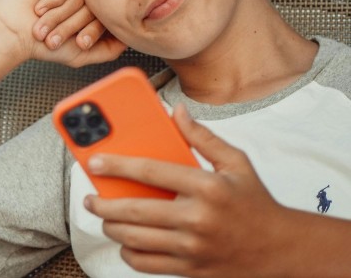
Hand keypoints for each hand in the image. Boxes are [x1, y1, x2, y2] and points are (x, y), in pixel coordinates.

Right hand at [0, 0, 124, 67]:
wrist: (12, 35)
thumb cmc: (41, 44)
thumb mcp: (81, 53)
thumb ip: (109, 49)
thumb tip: (130, 38)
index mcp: (85, 7)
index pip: (105, 14)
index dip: (92, 31)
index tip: (79, 44)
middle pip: (95, 4)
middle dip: (73, 25)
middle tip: (55, 37)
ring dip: (60, 15)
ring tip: (42, 24)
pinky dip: (54, 0)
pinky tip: (39, 6)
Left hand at [84, 104, 289, 276]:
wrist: (282, 249)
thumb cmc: (255, 202)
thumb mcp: (236, 162)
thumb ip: (202, 137)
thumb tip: (176, 111)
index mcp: (207, 186)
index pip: (151, 172)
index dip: (117, 165)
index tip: (94, 162)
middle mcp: (198, 218)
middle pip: (134, 211)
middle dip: (102, 204)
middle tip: (89, 198)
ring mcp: (193, 248)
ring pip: (135, 240)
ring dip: (111, 227)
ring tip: (104, 216)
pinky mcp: (191, 270)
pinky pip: (146, 264)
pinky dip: (128, 252)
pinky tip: (126, 240)